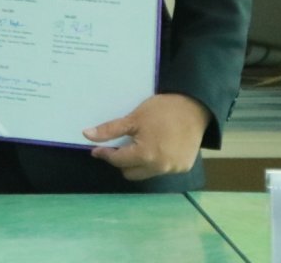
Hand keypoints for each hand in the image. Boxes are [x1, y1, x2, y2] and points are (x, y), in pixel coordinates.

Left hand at [85, 93, 209, 180]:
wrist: (194, 107)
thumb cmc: (162, 110)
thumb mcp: (133, 118)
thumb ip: (110, 130)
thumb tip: (86, 135)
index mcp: (146, 155)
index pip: (118, 161)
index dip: (105, 154)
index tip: (97, 148)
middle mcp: (161, 167)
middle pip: (131, 172)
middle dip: (121, 161)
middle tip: (120, 146)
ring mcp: (174, 169)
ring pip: (146, 173)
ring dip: (138, 163)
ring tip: (138, 145)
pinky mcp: (184, 167)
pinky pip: (162, 170)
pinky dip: (155, 162)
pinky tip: (156, 147)